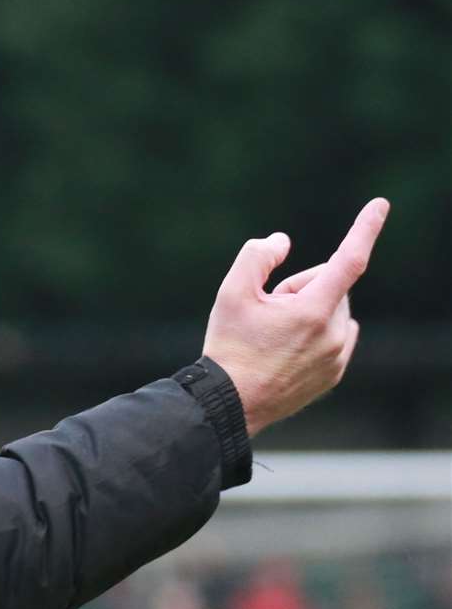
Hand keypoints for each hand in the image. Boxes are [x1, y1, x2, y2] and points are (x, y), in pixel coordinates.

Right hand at [202, 198, 389, 436]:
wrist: (230, 402)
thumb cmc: (229, 346)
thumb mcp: (230, 293)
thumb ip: (257, 256)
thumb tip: (282, 243)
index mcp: (312, 310)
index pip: (348, 260)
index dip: (364, 229)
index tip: (380, 205)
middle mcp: (334, 333)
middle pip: (327, 285)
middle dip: (300, 287)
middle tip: (265, 310)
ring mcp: (337, 355)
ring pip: (331, 311)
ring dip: (307, 311)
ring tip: (271, 335)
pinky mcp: (334, 373)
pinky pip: (334, 336)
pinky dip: (314, 333)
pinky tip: (284, 348)